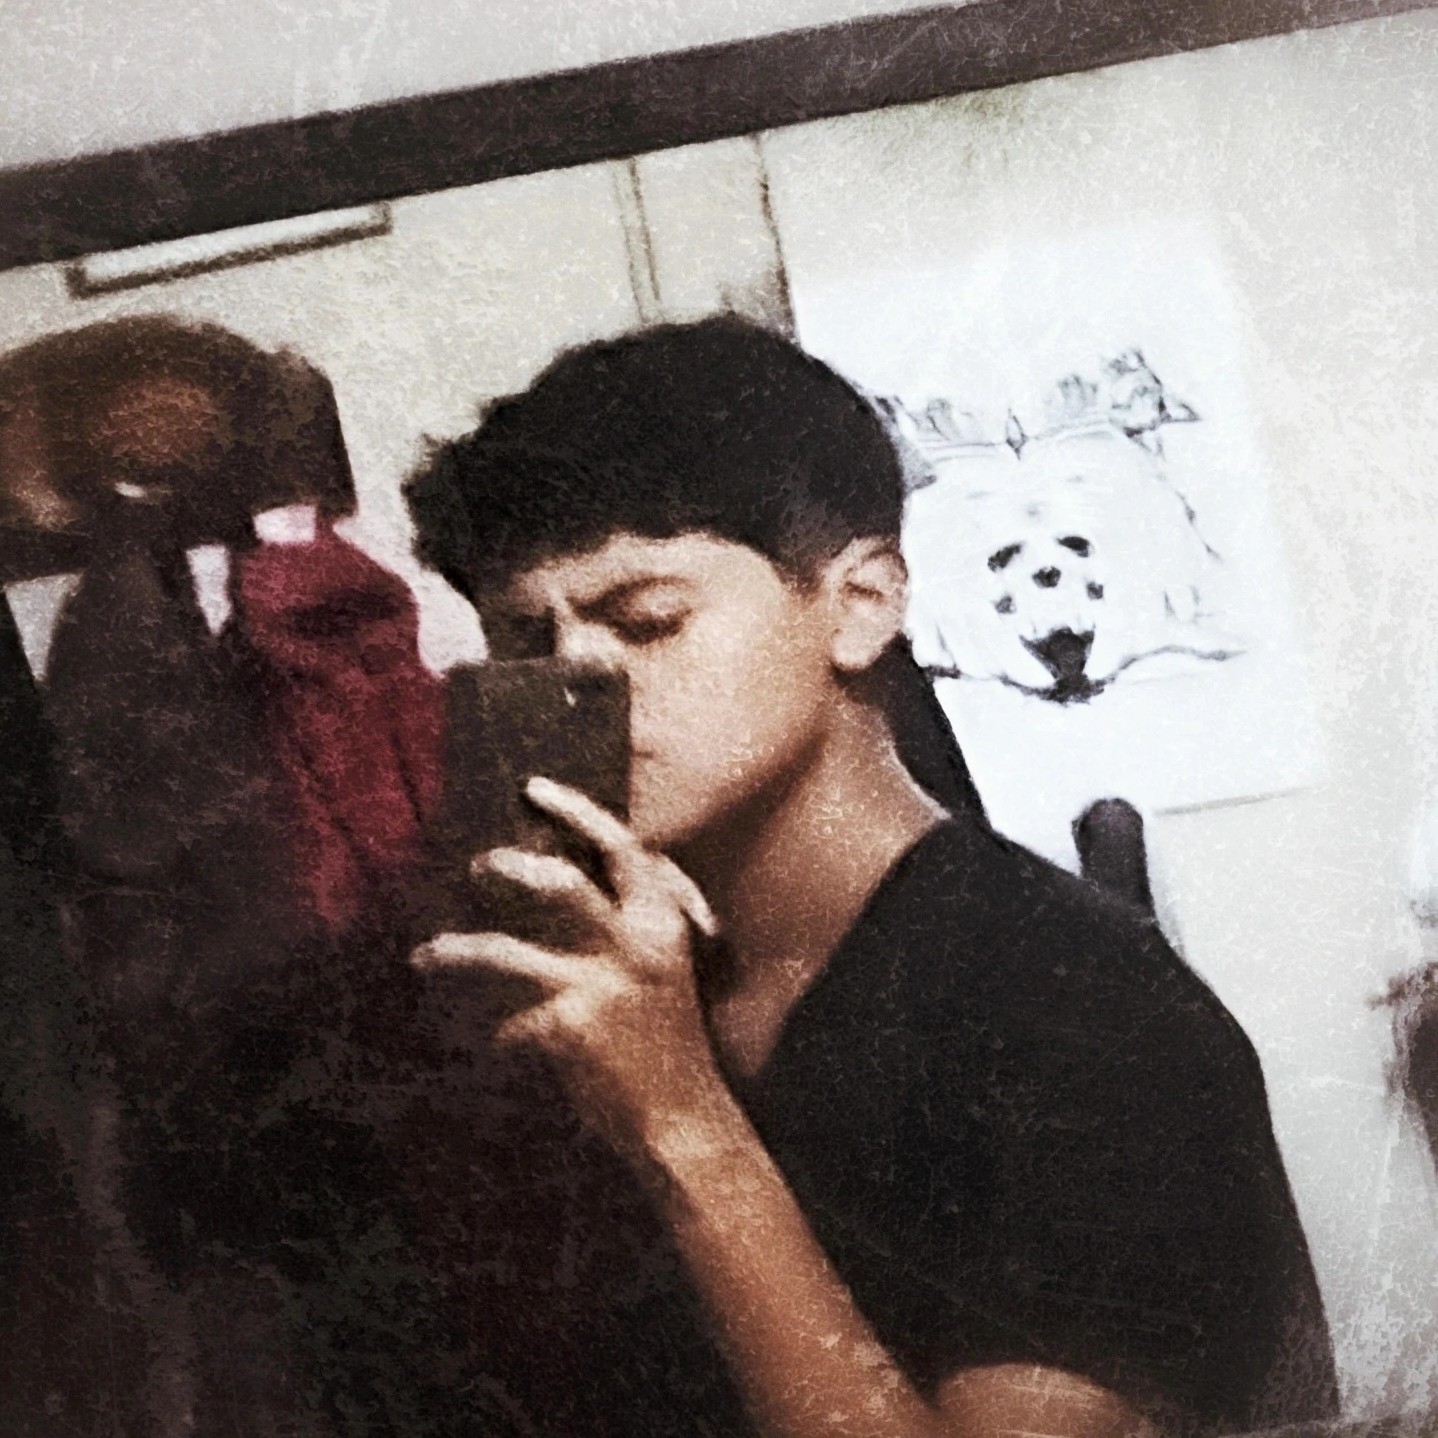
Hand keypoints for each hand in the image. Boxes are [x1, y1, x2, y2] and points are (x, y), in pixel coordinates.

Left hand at [413, 776, 732, 1158]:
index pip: (622, 847)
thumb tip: (576, 876)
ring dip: (458, 950)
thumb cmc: (673, 1043)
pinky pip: (511, 1024)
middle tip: (479, 866)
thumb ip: (634, 923)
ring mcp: (598, 987)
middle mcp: (633, 946)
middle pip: (559, 883)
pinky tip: (501, 1047)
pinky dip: (502, 1036)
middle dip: (510, 869)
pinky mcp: (568, 1031)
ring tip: (427, 954)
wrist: (684, 1121)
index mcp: (662, 923)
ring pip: (506, 953)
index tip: (535, 789)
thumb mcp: (668, 969)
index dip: (577, 811)